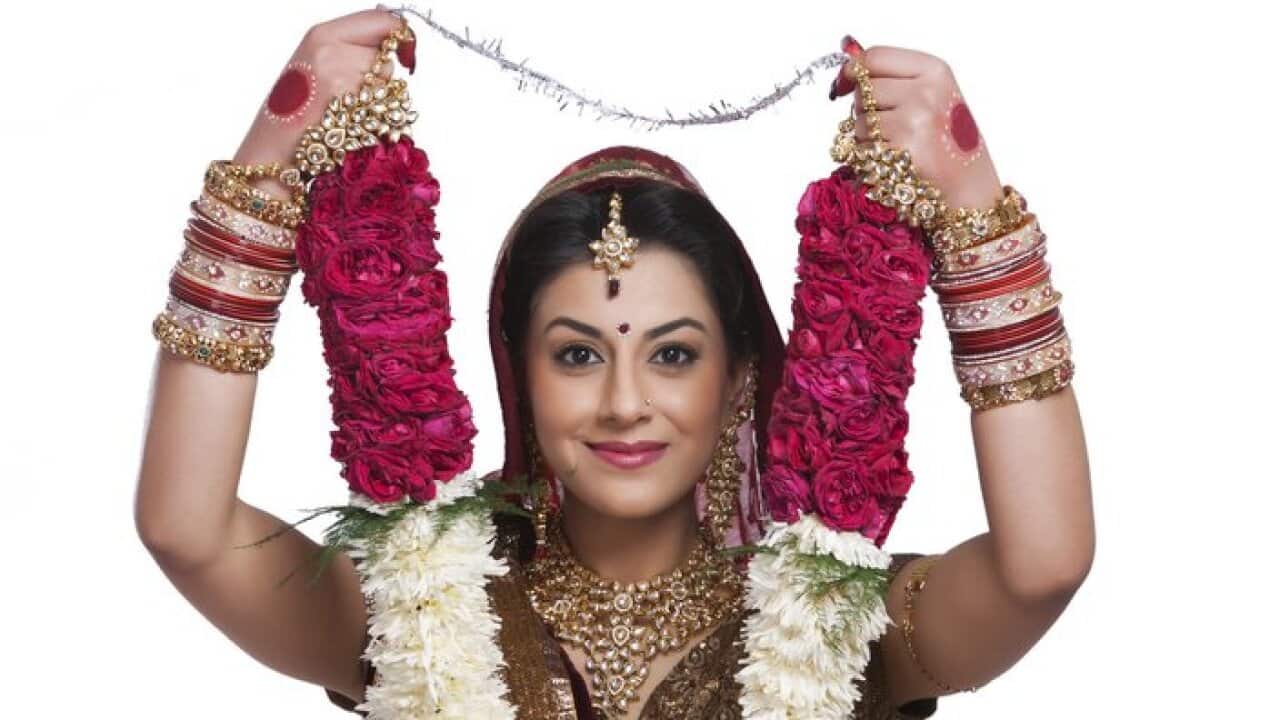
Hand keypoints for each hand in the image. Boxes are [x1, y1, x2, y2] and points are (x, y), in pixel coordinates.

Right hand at [231, 8, 414, 193]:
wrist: (276, 152)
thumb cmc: (293, 110)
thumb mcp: (314, 60)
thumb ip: (351, 43)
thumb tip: (391, 26)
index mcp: (321, 36)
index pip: (380, 21)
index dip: (399, 35)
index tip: (405, 49)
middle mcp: (333, 56)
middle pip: (385, 58)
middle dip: (376, 75)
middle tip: (346, 95)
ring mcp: (345, 85)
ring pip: (388, 85)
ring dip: (377, 98)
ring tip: (344, 112)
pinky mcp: (357, 115)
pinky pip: (388, 111)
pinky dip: (378, 119)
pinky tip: (352, 126)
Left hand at [832, 37, 1002, 208]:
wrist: (969, 186)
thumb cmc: (949, 141)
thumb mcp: (935, 95)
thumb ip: (895, 78)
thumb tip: (848, 64)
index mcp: (936, 71)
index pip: (876, 57)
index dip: (853, 69)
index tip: (845, 81)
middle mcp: (926, 93)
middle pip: (864, 90)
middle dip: (866, 108)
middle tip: (891, 125)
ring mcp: (914, 123)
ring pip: (860, 122)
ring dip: (868, 137)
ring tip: (899, 146)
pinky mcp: (902, 154)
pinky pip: (863, 150)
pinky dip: (870, 159)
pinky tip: (895, 162)